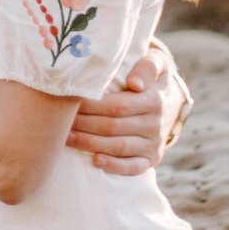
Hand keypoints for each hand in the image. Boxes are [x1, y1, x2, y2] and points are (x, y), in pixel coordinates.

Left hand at [66, 51, 165, 174]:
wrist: (169, 100)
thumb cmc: (151, 77)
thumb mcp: (156, 62)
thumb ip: (148, 66)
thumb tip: (135, 83)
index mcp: (154, 100)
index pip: (117, 105)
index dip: (91, 105)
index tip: (70, 102)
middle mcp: (155, 124)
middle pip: (113, 127)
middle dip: (83, 124)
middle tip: (59, 120)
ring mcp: (154, 144)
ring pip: (118, 147)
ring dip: (89, 144)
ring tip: (65, 138)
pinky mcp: (152, 159)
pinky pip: (133, 167)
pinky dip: (114, 166)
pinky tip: (95, 162)